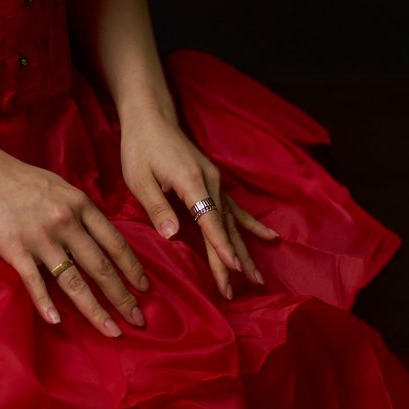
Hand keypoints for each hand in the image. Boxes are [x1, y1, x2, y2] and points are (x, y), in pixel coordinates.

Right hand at [0, 141, 150, 338]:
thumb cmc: (18, 176)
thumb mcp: (60, 186)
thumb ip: (79, 210)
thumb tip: (97, 233)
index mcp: (80, 205)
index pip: (115, 243)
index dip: (133, 269)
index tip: (146, 290)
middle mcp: (66, 222)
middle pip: (101, 267)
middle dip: (123, 298)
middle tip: (139, 321)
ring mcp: (41, 237)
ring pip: (74, 281)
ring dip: (95, 310)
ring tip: (112, 331)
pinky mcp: (15, 249)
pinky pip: (35, 282)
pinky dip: (46, 304)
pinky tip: (58, 322)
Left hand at [115, 109, 275, 299]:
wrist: (152, 117)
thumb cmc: (141, 147)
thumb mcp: (138, 177)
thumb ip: (157, 206)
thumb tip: (172, 236)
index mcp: (192, 183)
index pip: (209, 221)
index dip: (221, 247)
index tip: (232, 270)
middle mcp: (211, 183)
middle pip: (223, 228)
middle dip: (230, 261)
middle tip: (234, 291)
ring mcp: (216, 183)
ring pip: (232, 222)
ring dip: (243, 251)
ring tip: (257, 279)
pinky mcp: (214, 183)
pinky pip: (236, 208)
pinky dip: (251, 225)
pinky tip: (270, 238)